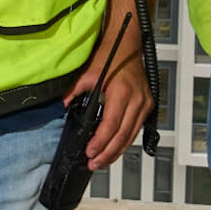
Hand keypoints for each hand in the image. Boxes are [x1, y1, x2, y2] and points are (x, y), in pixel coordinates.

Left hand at [62, 32, 152, 171]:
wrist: (127, 45)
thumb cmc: (110, 56)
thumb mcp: (87, 73)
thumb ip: (74, 91)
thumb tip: (62, 106)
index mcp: (122, 92)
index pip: (111, 124)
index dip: (101, 142)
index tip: (90, 152)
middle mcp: (137, 99)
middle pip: (123, 135)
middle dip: (108, 153)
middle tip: (94, 164)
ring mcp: (144, 103)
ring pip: (131, 135)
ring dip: (117, 151)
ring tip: (102, 162)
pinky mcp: (147, 105)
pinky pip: (136, 128)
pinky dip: (125, 140)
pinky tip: (115, 148)